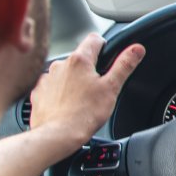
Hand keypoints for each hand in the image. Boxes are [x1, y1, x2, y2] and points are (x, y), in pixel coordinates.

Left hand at [29, 33, 144, 151]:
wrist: (57, 135)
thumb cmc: (84, 114)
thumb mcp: (112, 88)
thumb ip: (125, 65)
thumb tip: (136, 49)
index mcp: (80, 60)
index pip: (95, 39)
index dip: (105, 46)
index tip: (108, 57)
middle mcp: (60, 64)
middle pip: (80, 58)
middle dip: (89, 69)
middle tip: (98, 88)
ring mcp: (47, 78)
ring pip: (65, 73)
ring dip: (73, 81)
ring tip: (82, 100)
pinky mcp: (39, 92)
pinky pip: (52, 87)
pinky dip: (59, 93)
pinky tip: (67, 106)